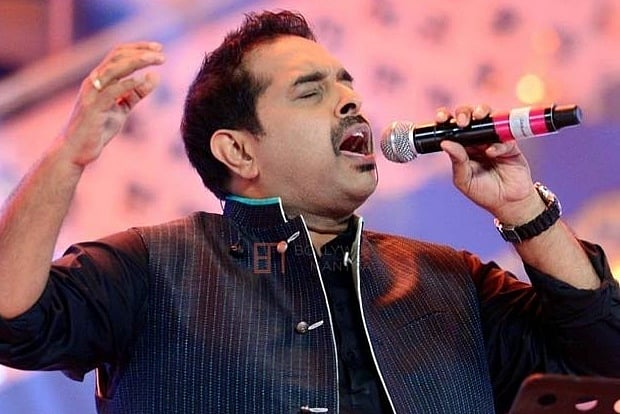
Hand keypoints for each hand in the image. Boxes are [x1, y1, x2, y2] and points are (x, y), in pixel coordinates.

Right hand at [60, 41, 164, 167]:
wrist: (76, 149)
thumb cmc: (98, 128)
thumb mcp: (122, 108)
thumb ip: (136, 94)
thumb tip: (154, 75)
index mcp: (100, 79)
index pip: (118, 55)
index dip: (138, 48)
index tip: (159, 48)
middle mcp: (94, 81)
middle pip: (117, 57)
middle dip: (140, 52)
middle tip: (162, 53)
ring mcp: (92, 93)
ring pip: (113, 69)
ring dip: (136, 62)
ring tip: (155, 59)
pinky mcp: (93, 108)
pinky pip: (111, 92)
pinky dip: (127, 84)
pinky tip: (142, 80)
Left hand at [436, 104, 542, 222]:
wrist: (508, 202)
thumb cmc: (484, 192)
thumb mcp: (464, 180)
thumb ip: (457, 162)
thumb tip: (445, 143)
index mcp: (461, 147)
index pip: (451, 128)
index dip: (446, 119)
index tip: (441, 118)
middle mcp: (477, 140)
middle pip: (469, 116)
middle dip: (464, 112)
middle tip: (462, 121)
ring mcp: (494, 139)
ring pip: (488, 117)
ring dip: (482, 112)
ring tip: (478, 118)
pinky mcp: (510, 144)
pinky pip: (505, 135)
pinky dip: (498, 142)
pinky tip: (492, 151)